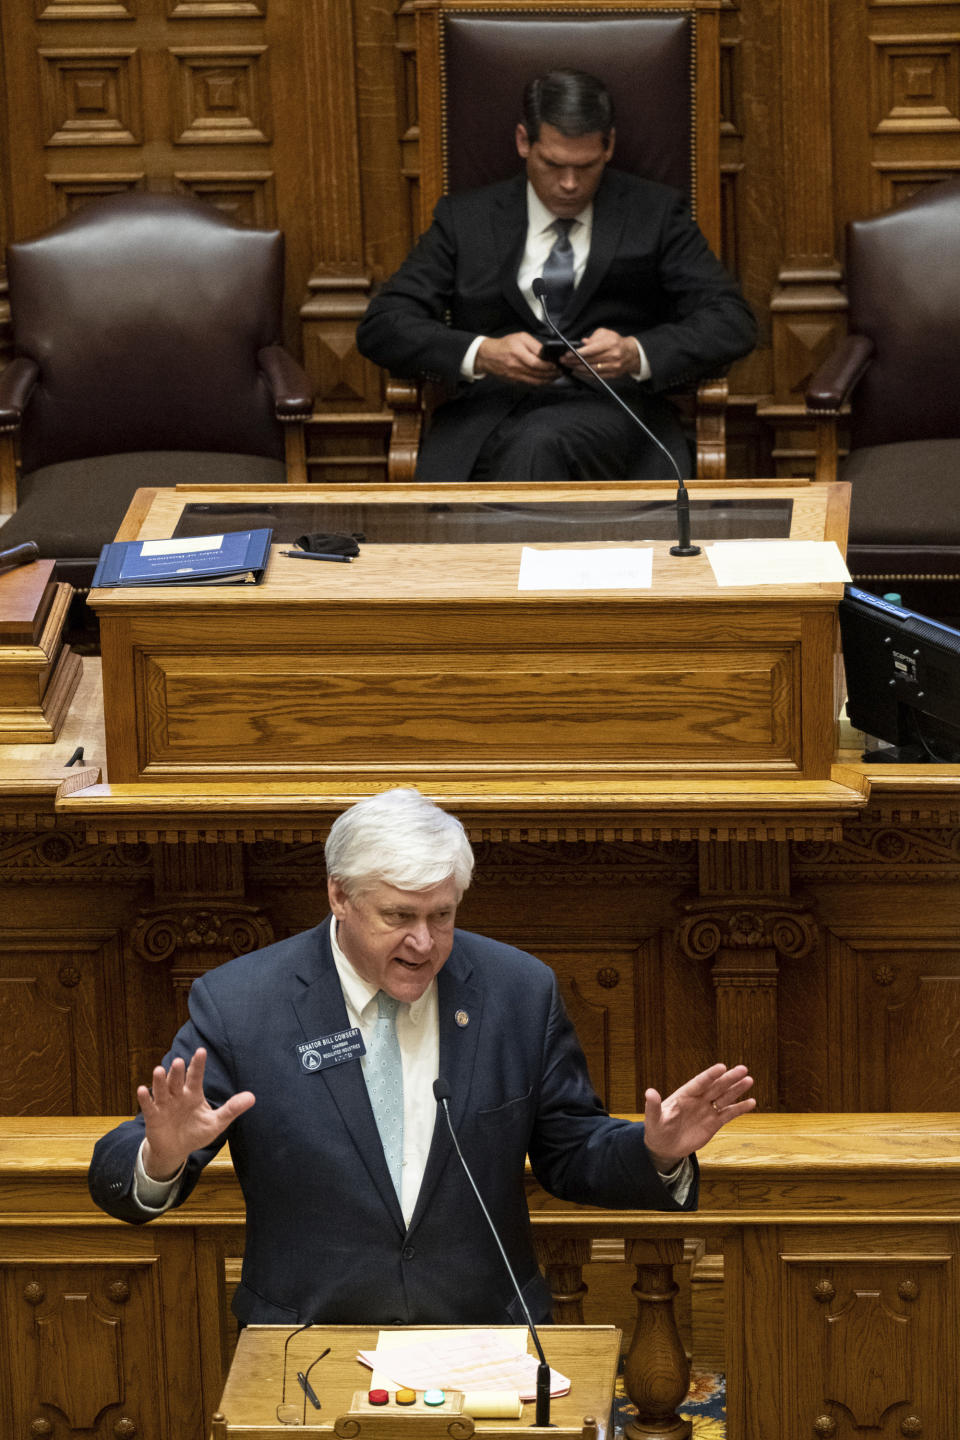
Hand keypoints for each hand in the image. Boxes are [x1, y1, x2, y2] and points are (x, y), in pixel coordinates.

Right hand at [138, 1047, 254, 1180]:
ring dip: (160, 1080)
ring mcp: (164, 1104)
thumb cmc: (196, 1132)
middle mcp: (178, 1095)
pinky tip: (142, 1089)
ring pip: (162, 1090)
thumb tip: (252, 1097)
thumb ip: (232, 1109)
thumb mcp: (216, 1122)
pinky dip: (145, 1098)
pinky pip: (149, 1106)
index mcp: (193, 1094)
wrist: (177, 1150)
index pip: (196, 1076)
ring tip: (159, 1070)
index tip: (201, 1051)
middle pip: (178, 1081)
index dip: (198, 1064)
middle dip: (178, 1071)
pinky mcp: (153, 1116)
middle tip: (179, 1061)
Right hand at [475, 332, 559, 385]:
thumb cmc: (504, 345)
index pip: (536, 363)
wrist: (488, 356)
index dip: (548, 367)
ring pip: (535, 381)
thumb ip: (534, 345)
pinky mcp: (514, 381)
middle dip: (551, 374)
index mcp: (518, 353)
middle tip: (559, 372)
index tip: (556, 366)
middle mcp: (516, 366)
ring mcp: (515, 376)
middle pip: (537, 374)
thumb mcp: (520, 337)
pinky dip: (539, 383)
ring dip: (547, 380)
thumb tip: (546, 353)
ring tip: (555, 377)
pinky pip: (529, 384)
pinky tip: (545, 380)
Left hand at [561, 327, 638, 379]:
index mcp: (611, 344)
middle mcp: (612, 356)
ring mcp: (613, 367)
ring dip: (577, 368)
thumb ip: (593, 337)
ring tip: (568, 365)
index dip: (578, 353)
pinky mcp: (612, 374)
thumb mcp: (606, 334)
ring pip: (591, 370)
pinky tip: (577, 371)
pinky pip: (596, 375)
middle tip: (564, 360)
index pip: (591, 350)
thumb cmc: (616, 343)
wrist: (631, 354)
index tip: (568, 354)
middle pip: (589, 361)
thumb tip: (583, 343)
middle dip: (574, 361)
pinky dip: (585, 374)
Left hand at [643, 1062, 754, 1171]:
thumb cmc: (657, 1130)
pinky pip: (728, 1114)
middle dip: (729, 1078)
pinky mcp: (713, 1123)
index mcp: (684, 1095)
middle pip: (716, 1087)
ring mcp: (707, 1110)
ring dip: (736, 1089)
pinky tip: (751, 1102)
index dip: (710, 1075)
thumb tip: (649, 1092)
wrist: (665, 1147)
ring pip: (724, 1097)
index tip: (722, 1066)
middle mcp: (698, 1100)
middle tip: (743, 1069)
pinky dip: (739, 1108)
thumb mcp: (654, 1119)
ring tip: (749, 1080)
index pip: (699, 1083)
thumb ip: (654, 1106)